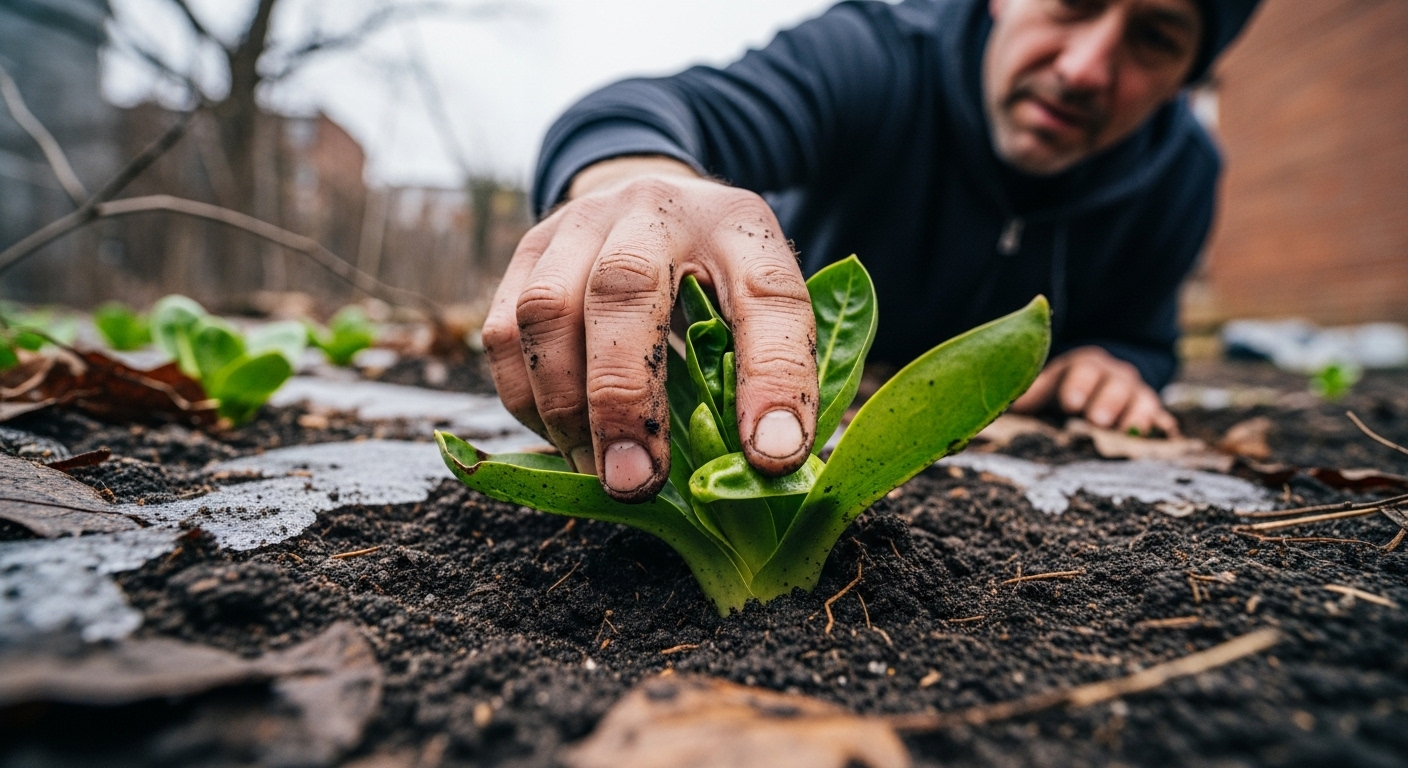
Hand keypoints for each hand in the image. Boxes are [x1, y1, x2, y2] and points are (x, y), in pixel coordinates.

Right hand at [482, 157, 818, 501]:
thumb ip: (770, 373)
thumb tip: (760, 468)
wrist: (652, 204)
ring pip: (545, 310)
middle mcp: (655, 209)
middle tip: (636, 482)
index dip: (774, 379)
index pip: (768, 297)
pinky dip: (527, 401)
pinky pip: (504, 335)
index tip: (772, 456)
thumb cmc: (718, 275)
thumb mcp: (764, 305)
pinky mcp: (526, 251)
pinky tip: (564, 440)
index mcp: (739, 227)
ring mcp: (580, 222)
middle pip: (624, 287)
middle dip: (625, 397)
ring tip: (598, 474)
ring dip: (565, 408)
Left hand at [1010, 346, 1178, 435]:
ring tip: (1124, 434)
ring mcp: (1137, 394)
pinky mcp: (1151, 413)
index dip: (1078, 385)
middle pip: (1115, 385)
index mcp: (1086, 366)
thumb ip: (1032, 395)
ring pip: (1141, 400)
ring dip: (1134, 417)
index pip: (1084, 370)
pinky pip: (1159, 419)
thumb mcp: (1049, 387)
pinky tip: (1153, 441)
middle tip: (1097, 420)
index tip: (1070, 403)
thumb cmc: (1066, 390)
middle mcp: (1115, 376)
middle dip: (1107, 402)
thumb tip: (1009, 407)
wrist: (1102, 385)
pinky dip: (1158, 429)